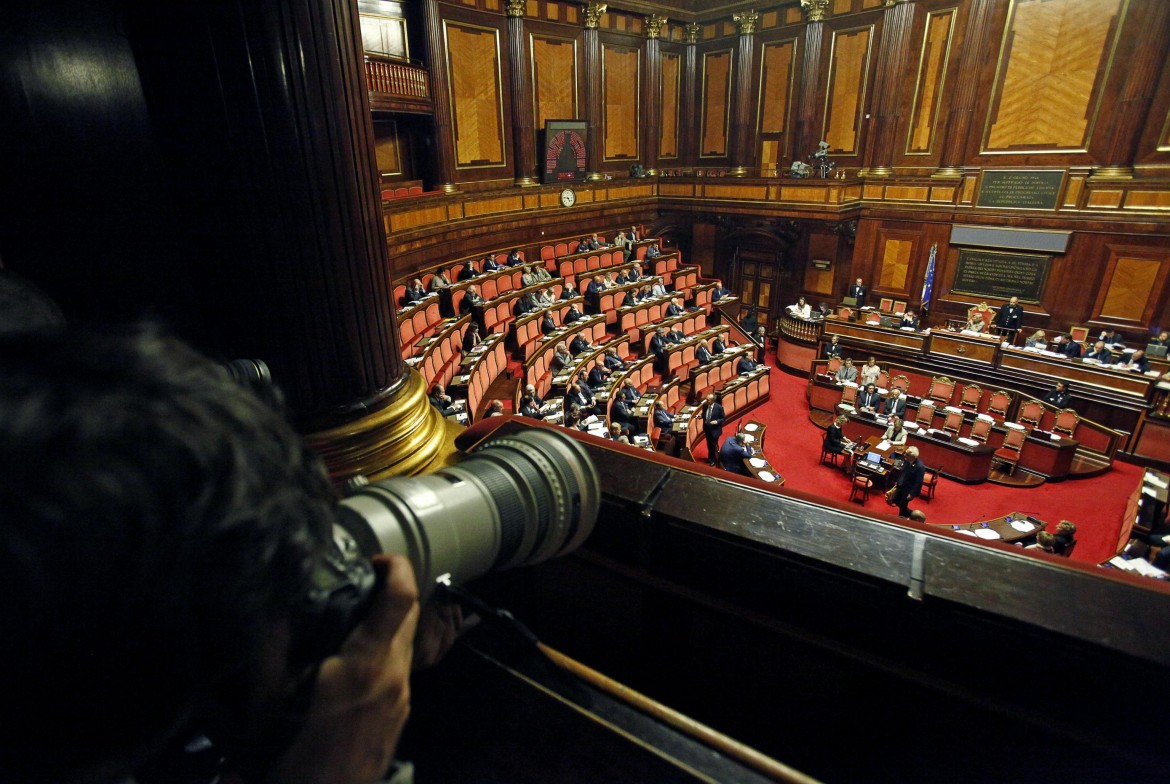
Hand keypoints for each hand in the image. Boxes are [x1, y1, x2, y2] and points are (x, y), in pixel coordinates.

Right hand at [268, 555, 419, 783]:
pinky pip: (399, 667)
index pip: (401, 598)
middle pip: (409, 614)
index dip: (395, 567)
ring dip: (386, 623)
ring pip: (406, 641)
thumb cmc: (300, 755)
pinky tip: (353, 661)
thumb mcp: (278, 700)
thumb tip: (272, 616)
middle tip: (358, 584)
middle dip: (390, 590)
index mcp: (368, 664)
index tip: (374, 560)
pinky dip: (384, 651)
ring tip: (350, 621)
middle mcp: (395, 676)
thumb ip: (278, 653)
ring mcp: (403, 696)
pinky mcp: (401, 713)